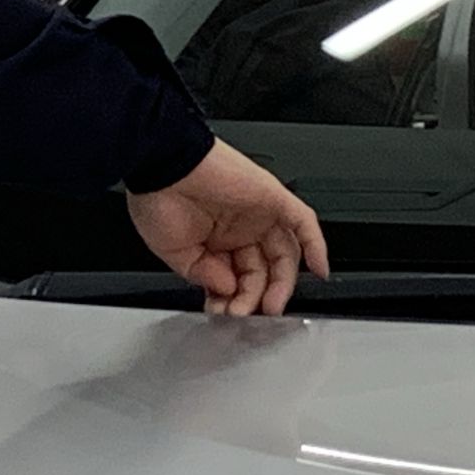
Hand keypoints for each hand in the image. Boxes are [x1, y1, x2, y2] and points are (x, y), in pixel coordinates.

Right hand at [127, 139, 328, 316]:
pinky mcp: (271, 196)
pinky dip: (315, 245)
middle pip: (262, 270)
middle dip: (252, 297)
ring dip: (280, 284)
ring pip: (283, 253)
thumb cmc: (155, 197)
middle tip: (243, 312)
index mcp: (213, 238)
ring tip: (269, 306)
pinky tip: (319, 269)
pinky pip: (303, 221)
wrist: (160, 161)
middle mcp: (238, 226)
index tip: (224, 312)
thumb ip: (202, 274)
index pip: (237, 276)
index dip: (233, 298)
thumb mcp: (172, 251)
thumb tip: (228, 288)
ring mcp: (257, 212)